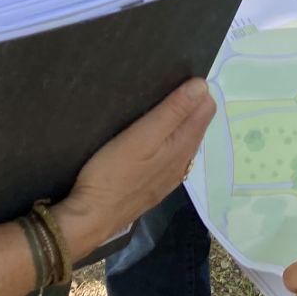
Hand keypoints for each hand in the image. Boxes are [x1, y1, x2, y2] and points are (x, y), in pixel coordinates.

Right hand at [54, 78, 214, 257]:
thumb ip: (173, 112)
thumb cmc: (113, 173)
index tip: (180, 76)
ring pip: (185, 141)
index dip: (197, 91)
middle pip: (197, 125)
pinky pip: (172, 156)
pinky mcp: (154, 187)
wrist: (91, 219)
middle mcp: (183, 162)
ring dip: (181, 123)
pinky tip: (156, 139)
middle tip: (170, 86)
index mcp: (183, 146)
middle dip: (191, 104)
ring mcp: (169, 177)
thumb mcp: (142, 136)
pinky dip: (170, 141)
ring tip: (162, 106)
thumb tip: (202, 86)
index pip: (205, 110)